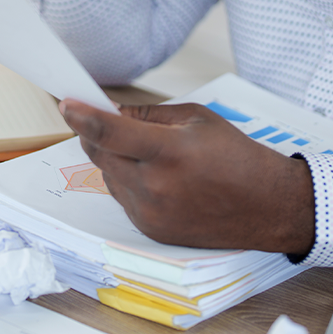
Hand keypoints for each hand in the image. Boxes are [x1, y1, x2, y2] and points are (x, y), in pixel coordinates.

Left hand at [58, 99, 316, 253]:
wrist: (266, 206)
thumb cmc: (236, 156)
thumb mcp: (197, 118)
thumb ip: (148, 115)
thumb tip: (110, 112)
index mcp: (169, 151)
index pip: (109, 132)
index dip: (81, 116)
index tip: (66, 104)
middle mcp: (155, 185)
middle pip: (100, 153)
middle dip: (97, 134)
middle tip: (107, 121)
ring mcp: (150, 212)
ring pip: (108, 175)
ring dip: (115, 159)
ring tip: (151, 154)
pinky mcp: (150, 229)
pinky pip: (122, 197)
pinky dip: (129, 182)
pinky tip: (159, 178)